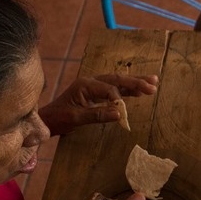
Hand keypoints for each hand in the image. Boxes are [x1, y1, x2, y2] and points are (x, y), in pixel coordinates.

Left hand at [40, 73, 158, 134]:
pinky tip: (139, 91)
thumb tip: (119, 114)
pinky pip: (115, 89)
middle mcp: (91, 82)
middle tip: (152, 85)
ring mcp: (94, 86)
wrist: (47, 119)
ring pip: (118, 82)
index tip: (123, 112)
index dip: (118, 99)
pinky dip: (128, 90)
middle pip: (117, 79)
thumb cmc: (59, 118)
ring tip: (153, 82)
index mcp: (85, 84)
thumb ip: (97, 115)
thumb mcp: (76, 118)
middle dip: (136, 82)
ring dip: (135, 83)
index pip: (108, 88)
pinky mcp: (96, 93)